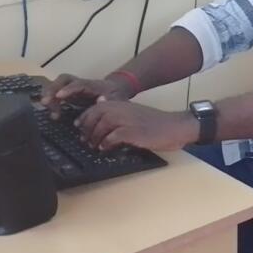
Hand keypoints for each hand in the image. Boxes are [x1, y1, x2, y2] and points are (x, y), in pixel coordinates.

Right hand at [41, 73, 133, 114]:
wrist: (116, 91)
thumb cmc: (115, 96)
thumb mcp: (117, 100)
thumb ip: (109, 101)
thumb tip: (101, 101)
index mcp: (93, 84)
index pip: (78, 84)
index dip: (68, 89)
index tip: (60, 96)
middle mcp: (80, 83)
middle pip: (63, 80)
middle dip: (53, 89)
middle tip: (46, 102)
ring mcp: (73, 87)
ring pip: (57, 85)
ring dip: (50, 96)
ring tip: (53, 113)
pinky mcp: (69, 94)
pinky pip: (57, 94)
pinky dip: (52, 103)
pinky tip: (55, 115)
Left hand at [75, 101, 198, 150]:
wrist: (174, 126)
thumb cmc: (155, 123)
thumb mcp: (134, 114)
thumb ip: (119, 113)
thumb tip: (100, 113)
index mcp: (122, 105)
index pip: (96, 107)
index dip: (85, 117)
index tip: (79, 126)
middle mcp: (123, 109)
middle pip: (96, 115)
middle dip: (87, 128)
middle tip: (85, 139)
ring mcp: (128, 120)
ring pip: (102, 125)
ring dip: (95, 137)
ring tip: (94, 145)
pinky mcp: (133, 132)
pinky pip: (113, 137)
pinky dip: (106, 143)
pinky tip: (105, 148)